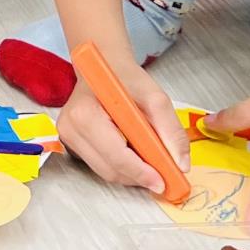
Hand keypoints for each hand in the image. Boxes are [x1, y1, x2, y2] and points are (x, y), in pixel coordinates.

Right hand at [58, 49, 189, 194]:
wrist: (106, 66)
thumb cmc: (126, 78)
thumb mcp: (156, 97)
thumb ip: (171, 130)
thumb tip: (181, 164)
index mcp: (86, 114)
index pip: (116, 155)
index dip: (141, 172)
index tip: (162, 182)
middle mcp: (71, 128)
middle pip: (110, 169)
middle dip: (139, 176)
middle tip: (163, 174)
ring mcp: (68, 137)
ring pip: (106, 172)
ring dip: (132, 173)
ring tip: (149, 159)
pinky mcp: (72, 143)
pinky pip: (101, 166)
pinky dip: (122, 166)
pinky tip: (133, 152)